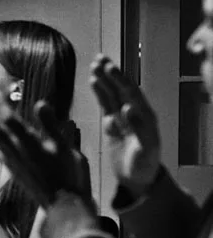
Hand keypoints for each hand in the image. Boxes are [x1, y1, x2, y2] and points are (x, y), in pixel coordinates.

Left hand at [0, 100, 87, 206]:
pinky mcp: (13, 171)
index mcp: (28, 142)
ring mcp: (12, 162)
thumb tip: (39, 103)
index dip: (0, 103)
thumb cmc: (70, 176)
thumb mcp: (64, 148)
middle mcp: (15, 151)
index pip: (8, 118)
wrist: (62, 207)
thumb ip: (50, 125)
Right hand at [90, 55, 159, 196]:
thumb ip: (139, 128)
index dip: (120, 80)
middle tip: (99, 59)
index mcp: (145, 117)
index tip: (109, 68)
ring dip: (104, 79)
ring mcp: (123, 117)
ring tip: (94, 64)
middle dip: (111, 74)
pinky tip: (93, 81)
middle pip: (122, 89)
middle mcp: (135, 113)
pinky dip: (99, 91)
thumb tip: (128, 108)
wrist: (136, 179)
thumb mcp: (145, 150)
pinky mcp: (112, 123)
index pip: (131, 93)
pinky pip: (106, 103)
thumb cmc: (143, 166)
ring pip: (112, 93)